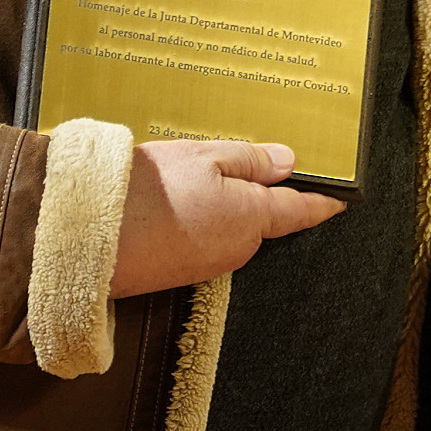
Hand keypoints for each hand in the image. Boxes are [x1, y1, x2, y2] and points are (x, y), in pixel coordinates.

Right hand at [108, 140, 343, 297]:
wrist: (90, 239)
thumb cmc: (150, 192)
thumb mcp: (204, 157)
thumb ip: (251, 160)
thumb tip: (288, 163)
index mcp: (252, 218)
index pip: (299, 210)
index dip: (321, 202)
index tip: (340, 199)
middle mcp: (237, 249)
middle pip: (259, 217)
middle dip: (252, 193)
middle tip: (228, 161)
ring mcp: (207, 265)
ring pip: (226, 227)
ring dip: (216, 205)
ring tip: (182, 178)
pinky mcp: (179, 272)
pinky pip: (199, 240)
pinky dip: (192, 221)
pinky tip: (165, 203)